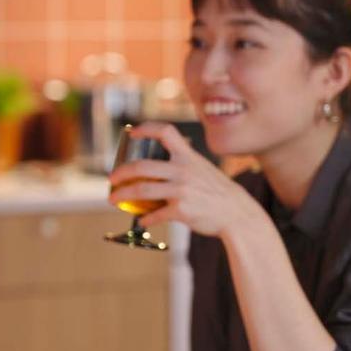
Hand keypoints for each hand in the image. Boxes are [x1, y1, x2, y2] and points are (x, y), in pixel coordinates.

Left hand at [107, 122, 260, 240]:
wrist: (238, 214)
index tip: (131, 133)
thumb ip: (184, 165)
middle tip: (111, 179)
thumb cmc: (219, 193)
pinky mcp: (182, 210)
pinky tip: (142, 221)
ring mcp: (182, 190)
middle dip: (121, 173)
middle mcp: (183, 171)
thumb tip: (159, 169)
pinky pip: (156, 214)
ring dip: (123, 196)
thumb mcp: (204, 170)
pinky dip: (146, 219)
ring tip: (114, 200)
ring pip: (142, 191)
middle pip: (142, 167)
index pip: (166, 132)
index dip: (146, 129)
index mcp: (189, 157)